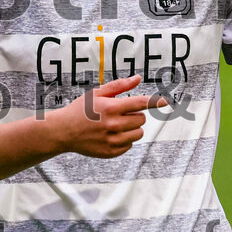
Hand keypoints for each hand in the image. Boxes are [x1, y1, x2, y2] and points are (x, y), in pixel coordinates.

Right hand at [51, 75, 166, 158]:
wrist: (63, 131)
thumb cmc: (81, 109)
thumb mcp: (97, 93)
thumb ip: (119, 86)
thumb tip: (138, 78)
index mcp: (111, 107)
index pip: (140, 103)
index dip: (155, 102)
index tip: (167, 101)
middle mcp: (113, 125)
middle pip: (141, 119)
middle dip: (134, 115)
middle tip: (119, 114)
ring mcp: (112, 140)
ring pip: (138, 133)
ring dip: (131, 128)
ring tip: (115, 125)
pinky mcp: (111, 152)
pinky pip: (130, 145)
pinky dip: (124, 140)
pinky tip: (110, 135)